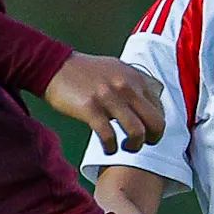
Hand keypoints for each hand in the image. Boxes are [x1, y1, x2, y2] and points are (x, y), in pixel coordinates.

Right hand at [45, 53, 167, 153]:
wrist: (54, 66)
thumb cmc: (85, 71)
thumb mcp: (116, 69)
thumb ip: (134, 83)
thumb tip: (151, 98)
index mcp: (134, 78)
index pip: (160, 108)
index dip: (157, 125)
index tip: (148, 133)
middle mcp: (126, 86)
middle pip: (154, 122)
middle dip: (152, 138)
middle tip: (141, 144)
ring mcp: (109, 97)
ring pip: (136, 131)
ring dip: (133, 145)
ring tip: (124, 147)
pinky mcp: (90, 108)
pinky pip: (109, 135)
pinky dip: (111, 147)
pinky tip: (107, 148)